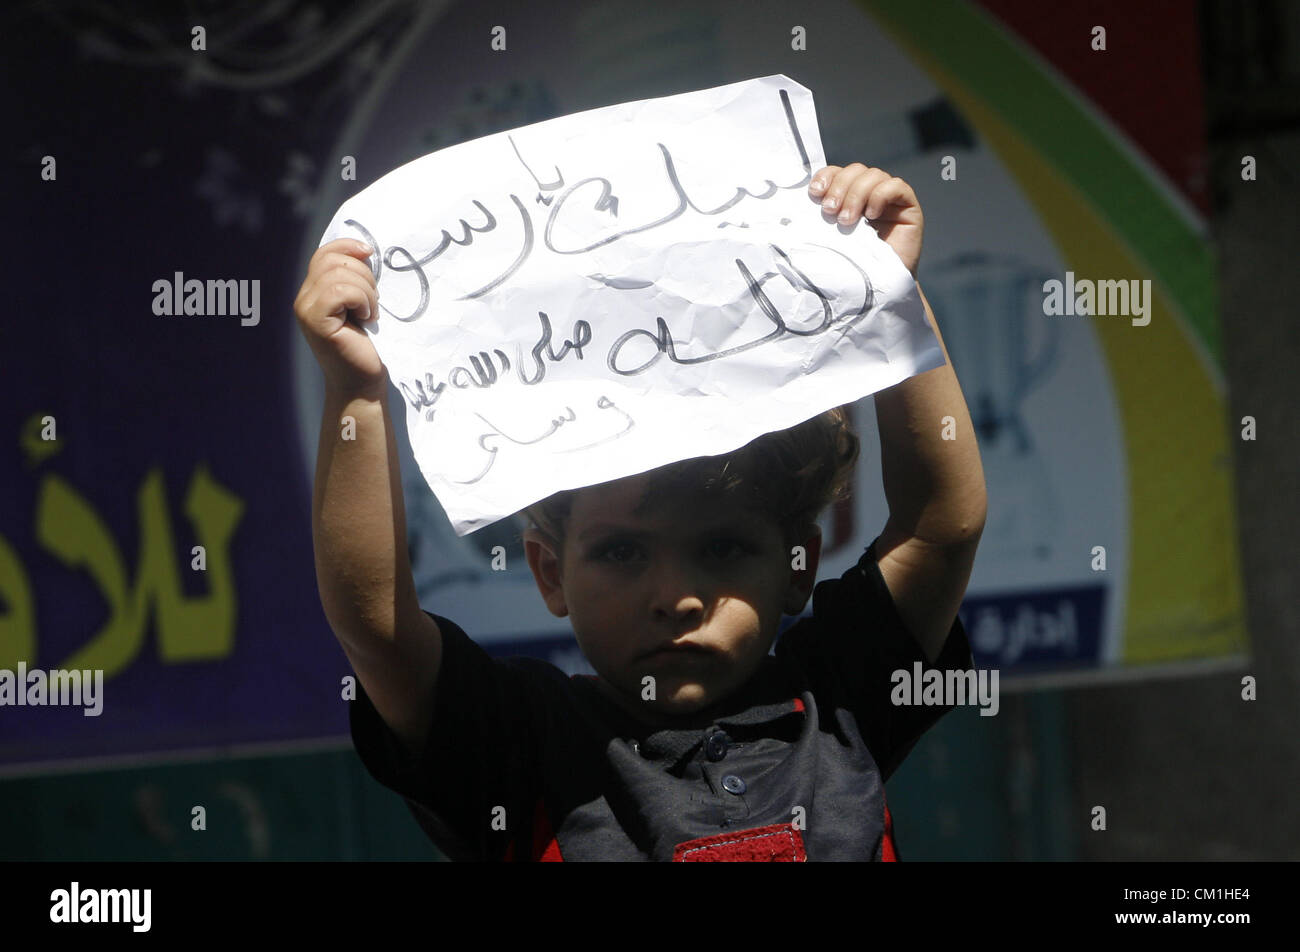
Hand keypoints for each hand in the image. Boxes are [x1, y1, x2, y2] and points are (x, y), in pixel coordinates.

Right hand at [294, 238, 385, 394]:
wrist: (362, 381)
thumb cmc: (365, 345)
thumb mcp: (359, 304)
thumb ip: (353, 279)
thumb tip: (364, 250)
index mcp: (313, 291)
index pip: (324, 253)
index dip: (347, 246)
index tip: (370, 252)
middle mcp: (303, 298)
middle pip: (333, 261)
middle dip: (364, 275)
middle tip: (373, 302)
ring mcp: (306, 309)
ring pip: (338, 275)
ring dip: (366, 291)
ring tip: (370, 312)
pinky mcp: (315, 321)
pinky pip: (340, 291)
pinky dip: (361, 300)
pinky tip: (365, 318)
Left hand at [809, 165, 922, 277]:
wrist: (879, 291)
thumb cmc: (852, 268)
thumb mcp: (830, 240)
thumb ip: (821, 219)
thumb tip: (801, 202)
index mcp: (848, 197)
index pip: (838, 172)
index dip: (826, 176)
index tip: (815, 194)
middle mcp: (870, 194)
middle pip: (855, 170)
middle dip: (839, 188)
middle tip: (830, 212)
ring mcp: (890, 199)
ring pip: (873, 175)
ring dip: (856, 194)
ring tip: (847, 221)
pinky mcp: (908, 206)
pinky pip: (896, 186)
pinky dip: (880, 195)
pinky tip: (871, 216)